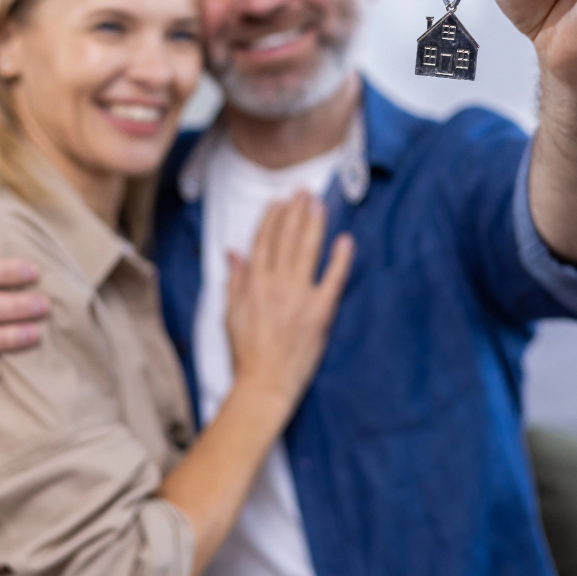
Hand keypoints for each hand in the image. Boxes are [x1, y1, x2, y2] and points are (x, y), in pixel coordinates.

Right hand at [226, 192, 354, 410]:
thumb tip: (232, 253)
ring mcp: (299, 297)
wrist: (265, 383)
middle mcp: (276, 284)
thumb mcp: (230, 313)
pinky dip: (340, 259)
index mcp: (254, 284)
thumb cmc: (246, 352)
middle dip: (295, 212)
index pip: (264, 241)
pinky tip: (346, 240)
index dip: (272, 218)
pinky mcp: (320, 312)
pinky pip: (333, 279)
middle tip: (303, 192)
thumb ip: (234, 280)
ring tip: (319, 204)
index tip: (279, 201)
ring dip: (314, 224)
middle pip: (287, 238)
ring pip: (307, 250)